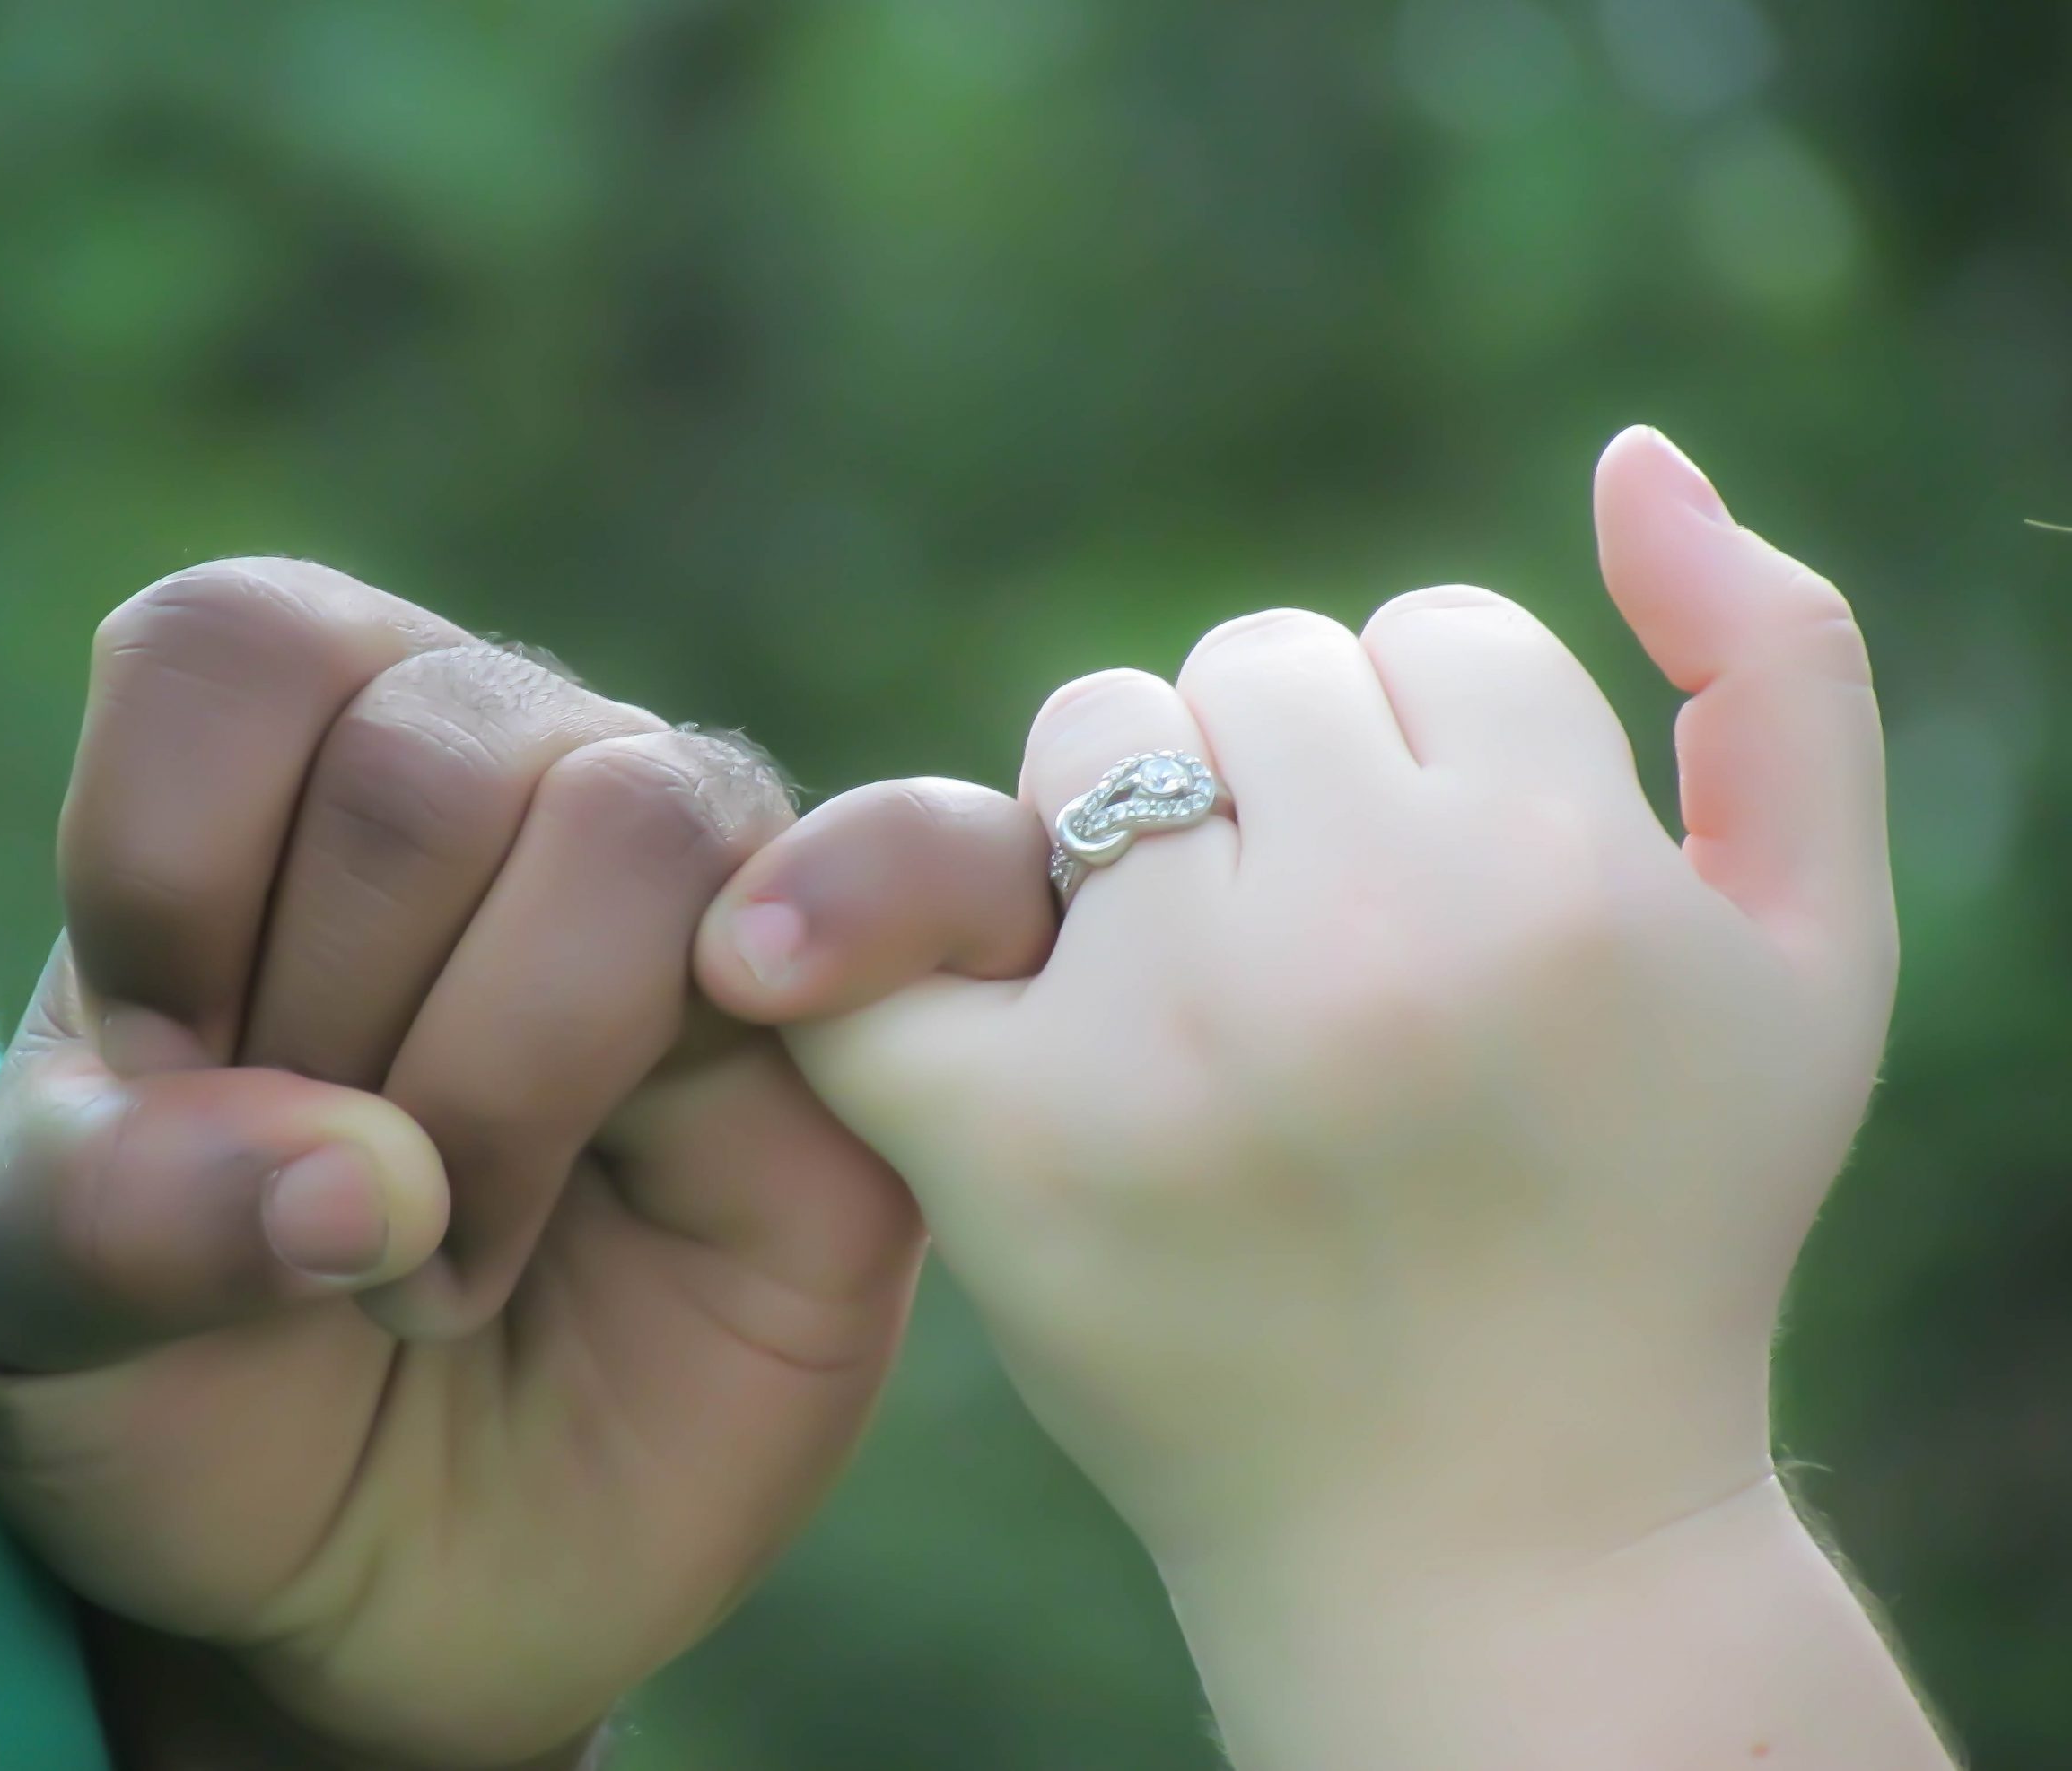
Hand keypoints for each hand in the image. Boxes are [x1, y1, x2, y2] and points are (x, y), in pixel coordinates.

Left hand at [0, 561, 966, 1767]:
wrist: (391, 1588)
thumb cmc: (204, 1404)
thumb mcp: (38, 1320)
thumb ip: (109, 1212)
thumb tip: (359, 1175)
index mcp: (295, 776)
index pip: (245, 644)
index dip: (171, 863)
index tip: (157, 1073)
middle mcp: (520, 784)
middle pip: (436, 752)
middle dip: (337, 1026)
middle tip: (320, 1223)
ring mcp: (712, 899)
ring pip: (638, 821)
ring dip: (507, 1078)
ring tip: (447, 1270)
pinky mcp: (863, 1044)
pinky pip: (950, 866)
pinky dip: (888, 891)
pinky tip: (766, 1005)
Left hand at [701, 430, 1943, 1766]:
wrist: (1496, 1533)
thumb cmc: (1661, 1225)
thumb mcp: (1816, 955)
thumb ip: (1783, 669)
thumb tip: (1632, 455)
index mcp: (1562, 870)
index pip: (1431, 633)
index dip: (1444, 762)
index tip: (1455, 904)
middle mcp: (1358, 936)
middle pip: (1244, 670)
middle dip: (1286, 784)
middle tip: (1323, 953)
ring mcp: (1162, 1038)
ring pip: (1083, 745)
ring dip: (1130, 835)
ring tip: (1205, 996)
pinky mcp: (1003, 1144)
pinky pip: (885, 924)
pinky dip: (906, 939)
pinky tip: (994, 1018)